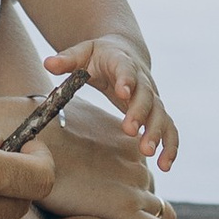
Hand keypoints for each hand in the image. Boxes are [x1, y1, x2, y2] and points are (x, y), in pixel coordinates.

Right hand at [21, 102, 203, 218]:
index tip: (141, 210)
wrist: (30, 138)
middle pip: (151, 198)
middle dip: (149, 218)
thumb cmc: (35, 133)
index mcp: (125, 144)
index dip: (139, 195)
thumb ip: (73, 140)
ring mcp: (134, 185)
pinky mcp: (125, 208)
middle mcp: (136, 163)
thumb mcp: (65, 131)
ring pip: (159, 217)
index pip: (140, 176)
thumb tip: (58, 139)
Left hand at [45, 34, 179, 170]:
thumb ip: (67, 59)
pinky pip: (170, 130)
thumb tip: (48, 63)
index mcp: (122, 63)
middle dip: (140, 113)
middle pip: (147, 96)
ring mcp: (153, 98)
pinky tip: (165, 166)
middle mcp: (143, 81)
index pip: (126, 70)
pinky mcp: (157, 113)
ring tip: (148, 153)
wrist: (126, 53)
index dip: (126, 80)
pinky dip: (170, 147)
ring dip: (158, 134)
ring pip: (162, 115)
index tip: (122, 92)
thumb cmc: (100, 56)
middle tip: (130, 130)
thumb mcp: (83, 52)